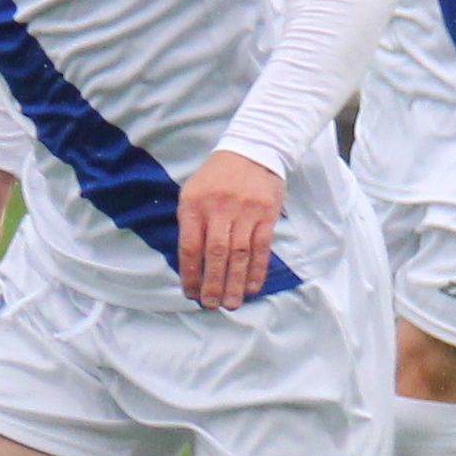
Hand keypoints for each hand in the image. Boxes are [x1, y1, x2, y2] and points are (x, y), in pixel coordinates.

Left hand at [171, 149, 282, 310]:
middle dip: (212, 284)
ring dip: (234, 283)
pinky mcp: (266, 214)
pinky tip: (251, 287)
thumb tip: (189, 264)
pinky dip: (257, 270)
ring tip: (230, 303)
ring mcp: (245, 212)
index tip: (191, 292)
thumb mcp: (192, 192)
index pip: (189, 246)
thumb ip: (189, 223)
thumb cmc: (217, 177)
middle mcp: (219, 209)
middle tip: (211, 305)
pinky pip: (261, 248)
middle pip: (215, 254)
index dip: (190, 273)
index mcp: (194, 205)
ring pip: (239, 254)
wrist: (252, 150)